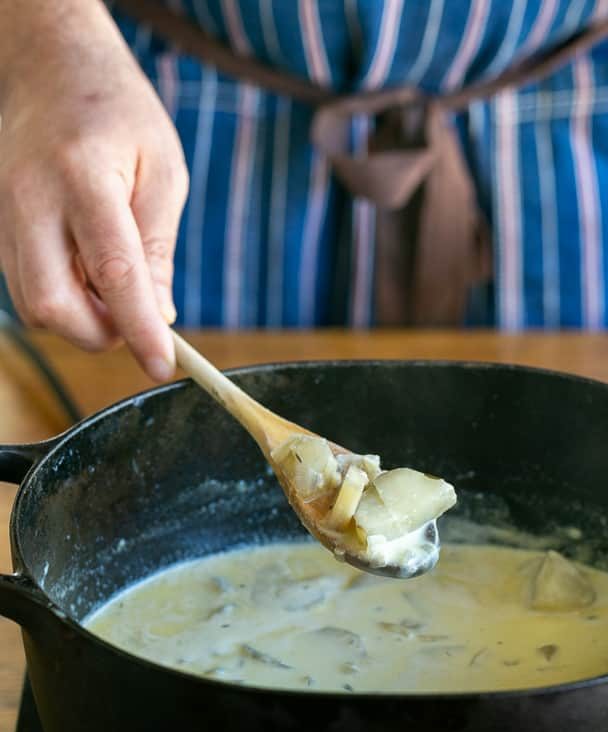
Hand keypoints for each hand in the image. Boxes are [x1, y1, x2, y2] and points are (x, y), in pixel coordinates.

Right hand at [0, 10, 187, 379]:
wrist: (47, 63)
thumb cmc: (117, 111)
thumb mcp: (162, 169)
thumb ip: (158, 246)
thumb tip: (159, 316)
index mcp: (82, 177)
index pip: (113, 273)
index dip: (139, 329)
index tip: (163, 365)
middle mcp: (29, 200)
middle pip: (52, 306)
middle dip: (100, 333)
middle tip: (136, 316)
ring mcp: (2, 215)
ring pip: (33, 306)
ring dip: (81, 318)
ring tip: (113, 282)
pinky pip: (24, 288)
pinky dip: (62, 298)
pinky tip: (85, 270)